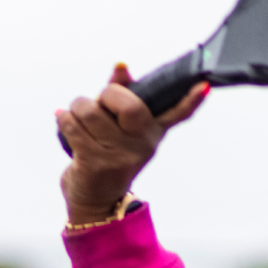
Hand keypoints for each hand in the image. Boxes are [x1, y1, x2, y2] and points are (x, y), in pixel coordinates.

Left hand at [56, 64, 208, 225]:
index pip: (177, 114)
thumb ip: (120, 94)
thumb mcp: (119, 127)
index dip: (191, 100)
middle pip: (128, 105)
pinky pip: (73, 126)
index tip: (203, 86)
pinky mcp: (96, 164)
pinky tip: (65, 123)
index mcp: (152, 132)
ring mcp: (120, 156)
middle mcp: (141, 145)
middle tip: (98, 104)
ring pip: (90, 111)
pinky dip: (64, 120)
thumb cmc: (105, 154)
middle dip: (105, 95)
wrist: (95, 201)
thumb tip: (122, 67)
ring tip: (76, 117)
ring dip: (76, 108)